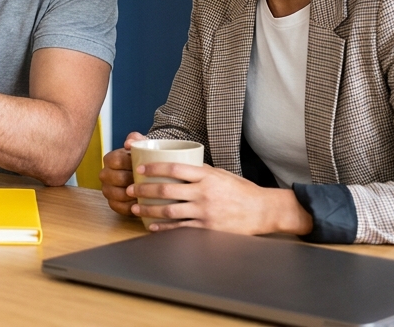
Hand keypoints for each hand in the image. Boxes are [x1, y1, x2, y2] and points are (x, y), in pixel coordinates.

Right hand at [99, 131, 144, 215]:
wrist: (148, 175)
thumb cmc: (145, 160)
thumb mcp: (144, 147)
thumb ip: (137, 140)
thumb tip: (129, 143)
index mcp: (110, 159)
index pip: (116, 160)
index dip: (130, 163)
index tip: (144, 165)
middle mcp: (105, 174)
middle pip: (116, 178)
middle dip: (133, 180)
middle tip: (148, 181)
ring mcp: (107, 189)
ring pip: (116, 194)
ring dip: (132, 194)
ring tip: (146, 194)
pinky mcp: (112, 203)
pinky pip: (119, 207)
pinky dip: (131, 207)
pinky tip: (142, 204)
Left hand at [128, 162, 312, 235]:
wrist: (263, 210)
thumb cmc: (241, 190)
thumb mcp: (221, 174)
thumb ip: (200, 171)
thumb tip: (179, 165)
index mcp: (206, 175)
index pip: (174, 167)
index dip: (154, 168)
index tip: (140, 170)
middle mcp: (204, 192)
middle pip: (167, 190)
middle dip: (144, 190)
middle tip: (130, 189)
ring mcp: (205, 211)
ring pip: (170, 210)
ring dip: (149, 210)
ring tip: (135, 208)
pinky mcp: (207, 228)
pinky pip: (181, 228)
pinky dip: (164, 228)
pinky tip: (153, 227)